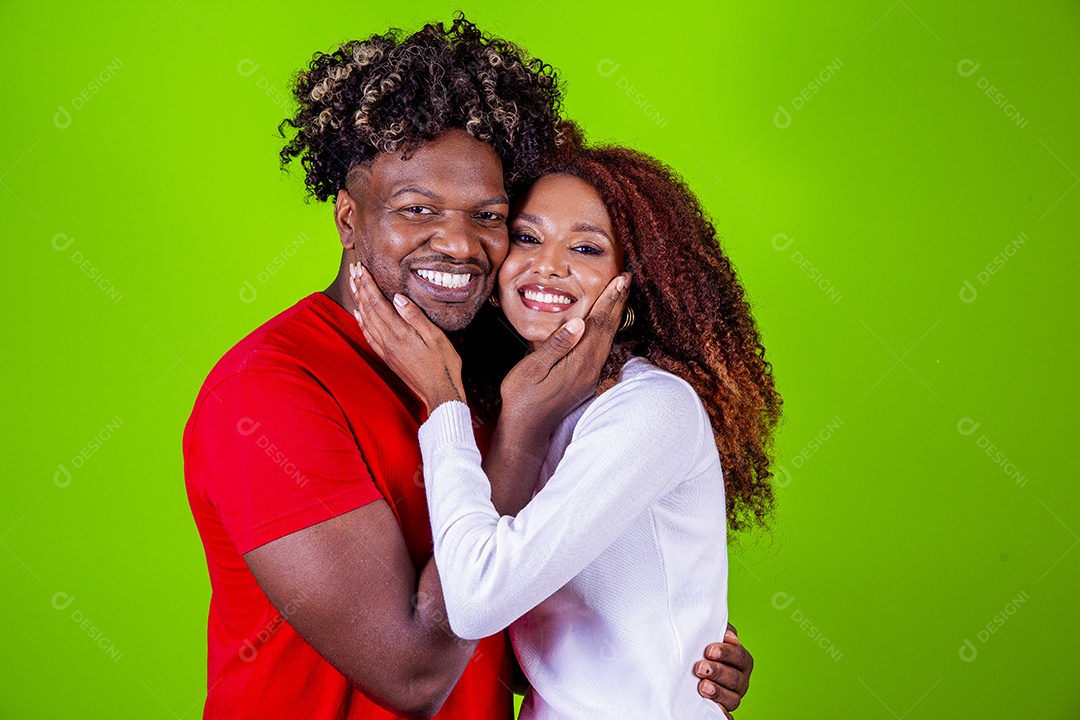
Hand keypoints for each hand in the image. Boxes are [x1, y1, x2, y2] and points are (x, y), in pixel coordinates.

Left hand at [350, 262, 464, 412]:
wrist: (440, 393)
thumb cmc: (444, 365)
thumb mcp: (436, 337)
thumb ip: (415, 316)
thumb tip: (397, 297)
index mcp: (400, 333)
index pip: (378, 303)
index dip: (368, 284)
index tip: (361, 268)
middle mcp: (388, 341)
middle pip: (368, 309)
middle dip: (360, 288)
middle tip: (353, 270)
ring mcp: (386, 351)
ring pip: (366, 321)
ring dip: (358, 302)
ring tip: (353, 285)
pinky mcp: (387, 358)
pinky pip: (369, 336)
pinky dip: (361, 323)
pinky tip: (358, 315)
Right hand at [497, 272, 630, 440]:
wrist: (527, 429)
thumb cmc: (524, 398)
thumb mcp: (534, 369)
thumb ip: (556, 345)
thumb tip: (578, 323)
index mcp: (578, 362)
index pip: (598, 324)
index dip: (609, 300)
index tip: (620, 280)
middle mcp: (590, 368)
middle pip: (608, 329)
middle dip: (617, 302)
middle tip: (626, 279)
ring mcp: (590, 375)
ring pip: (607, 338)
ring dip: (614, 314)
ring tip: (620, 295)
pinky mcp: (586, 379)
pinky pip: (601, 347)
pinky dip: (606, 329)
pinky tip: (604, 323)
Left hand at [693, 623, 753, 717]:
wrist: (688, 665)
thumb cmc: (702, 648)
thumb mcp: (711, 635)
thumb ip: (721, 630)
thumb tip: (730, 637)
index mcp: (741, 661)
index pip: (740, 657)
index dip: (727, 653)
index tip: (709, 651)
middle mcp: (740, 681)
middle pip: (736, 679)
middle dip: (718, 672)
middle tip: (700, 668)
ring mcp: (732, 697)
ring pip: (733, 699)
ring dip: (718, 693)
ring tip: (702, 687)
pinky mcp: (722, 710)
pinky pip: (727, 716)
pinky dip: (722, 713)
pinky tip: (712, 708)